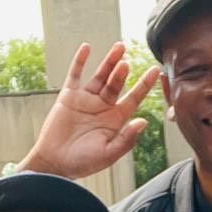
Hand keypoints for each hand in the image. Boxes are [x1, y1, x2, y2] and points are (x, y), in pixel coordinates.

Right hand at [21, 43, 160, 180]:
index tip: (155, 70)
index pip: (134, 98)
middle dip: (122, 71)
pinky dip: (80, 61)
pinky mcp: (68, 96)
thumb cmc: (83, 163)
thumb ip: (126, 139)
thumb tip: (143, 121)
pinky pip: (75, 74)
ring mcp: (86, 99)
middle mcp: (103, 107)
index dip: (144, 84)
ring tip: (119, 47)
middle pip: (116, 83)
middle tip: (128, 61)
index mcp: (115, 120)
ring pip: (100, 75)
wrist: (55, 163)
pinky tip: (87, 48)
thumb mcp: (109, 154)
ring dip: (109, 61)